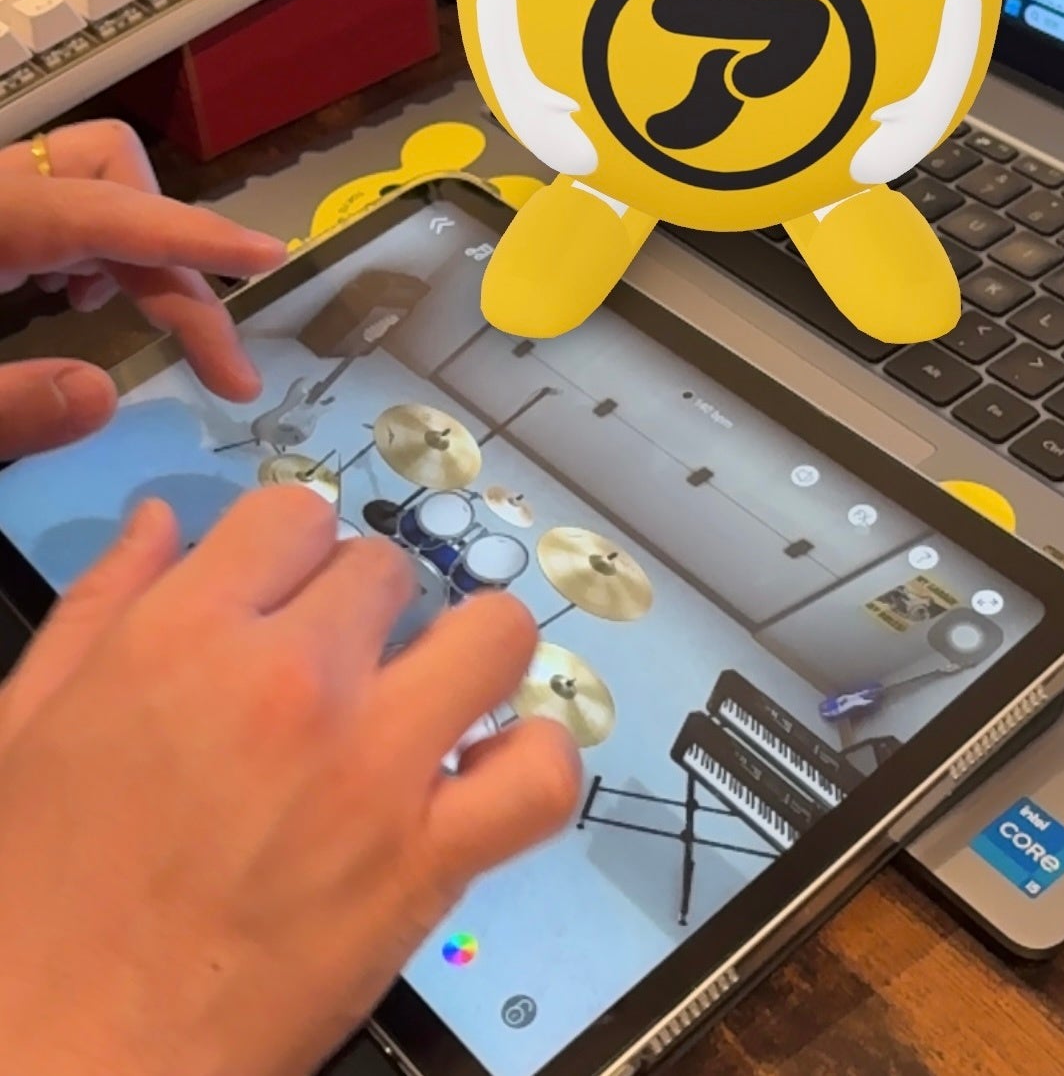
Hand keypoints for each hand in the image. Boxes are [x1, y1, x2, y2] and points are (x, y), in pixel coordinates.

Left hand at [0, 120, 287, 458]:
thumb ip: (2, 406)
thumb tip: (102, 399)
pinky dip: (88, 246)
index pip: (104, 211)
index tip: (270, 256)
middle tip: (209, 357)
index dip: (191, 235)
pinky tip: (68, 297)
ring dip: (129, 245)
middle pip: (113, 171)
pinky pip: (60, 199)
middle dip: (169, 251)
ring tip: (108, 311)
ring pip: (93, 179)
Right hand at [0, 487, 577, 1075]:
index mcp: (186, 635)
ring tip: (429, 700)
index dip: (289, 554)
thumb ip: (100, 604)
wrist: (58, 1062)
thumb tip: (160, 520)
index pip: (297, 514)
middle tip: (333, 674)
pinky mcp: (426, 862)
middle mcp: (292, 680)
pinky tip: (485, 775)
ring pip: (491, 635)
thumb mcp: (25, 725)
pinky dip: (531, 764)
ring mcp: (373, 767)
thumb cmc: (30, 902)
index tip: (282, 599)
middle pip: (386, 569)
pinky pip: (539, 776)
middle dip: (360, 611)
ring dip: (464, 657)